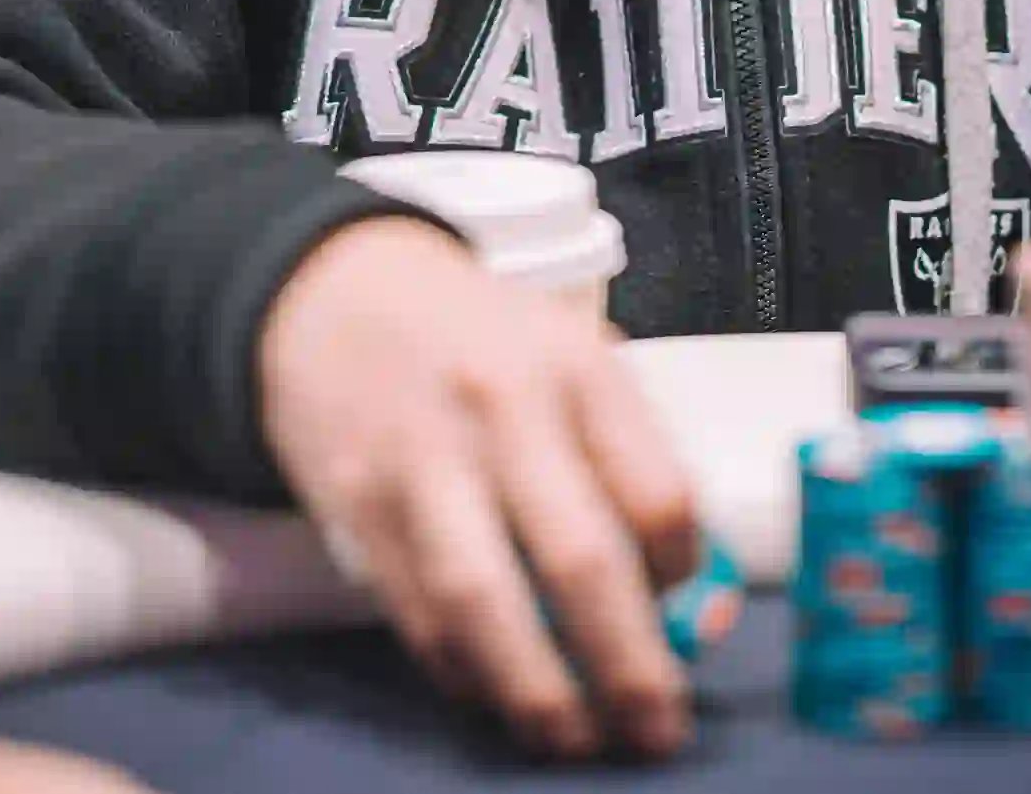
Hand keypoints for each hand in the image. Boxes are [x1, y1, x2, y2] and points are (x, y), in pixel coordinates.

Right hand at [256, 218, 701, 758]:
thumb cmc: (479, 338)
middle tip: (655, 732)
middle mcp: (501, 407)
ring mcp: (421, 458)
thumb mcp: (571, 360)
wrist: (335, 291)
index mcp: (576, 366)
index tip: (685, 609)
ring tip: (571, 739)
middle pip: (581, 560)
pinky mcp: (356, 502)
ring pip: (485, 601)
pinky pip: (418, 612)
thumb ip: (633, 466)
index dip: (683, 575)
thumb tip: (695, 603)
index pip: (658, 495)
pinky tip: (492, 690)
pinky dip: (461, 669)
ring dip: (536, 691)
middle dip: (627, 666)